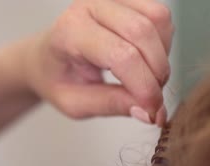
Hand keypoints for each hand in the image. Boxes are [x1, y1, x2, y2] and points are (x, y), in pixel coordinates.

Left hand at [27, 0, 173, 126]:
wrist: (46, 58)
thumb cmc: (58, 78)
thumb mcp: (75, 104)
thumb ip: (111, 105)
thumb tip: (149, 111)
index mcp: (71, 31)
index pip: (122, 55)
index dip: (144, 86)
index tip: (152, 111)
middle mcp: (92, 6)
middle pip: (144, 33)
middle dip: (157, 72)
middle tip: (151, 98)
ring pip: (158, 20)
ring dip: (162, 56)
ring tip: (146, 77)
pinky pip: (160, 17)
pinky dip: (163, 43)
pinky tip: (146, 59)